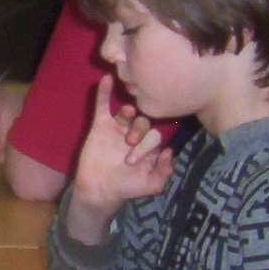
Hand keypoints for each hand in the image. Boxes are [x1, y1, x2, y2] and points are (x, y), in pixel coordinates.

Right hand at [68, 76, 172, 238]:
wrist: (98, 190)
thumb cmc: (126, 188)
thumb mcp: (151, 185)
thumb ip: (164, 172)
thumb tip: (170, 151)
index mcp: (149, 146)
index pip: (156, 135)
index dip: (149, 143)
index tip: (135, 158)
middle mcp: (135, 134)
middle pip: (143, 122)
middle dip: (139, 130)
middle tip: (128, 143)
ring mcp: (118, 128)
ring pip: (126, 113)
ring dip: (128, 111)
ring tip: (127, 112)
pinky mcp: (100, 125)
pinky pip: (103, 106)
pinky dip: (104, 93)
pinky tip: (107, 79)